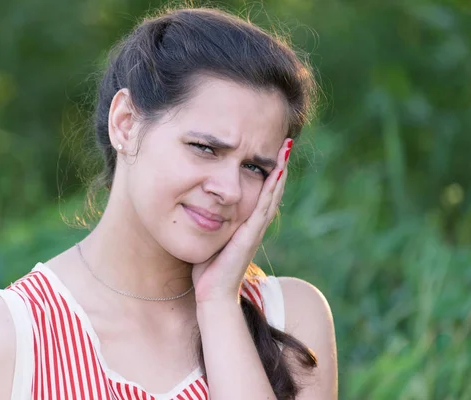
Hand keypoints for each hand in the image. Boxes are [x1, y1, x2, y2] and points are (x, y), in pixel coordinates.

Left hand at [192, 138, 292, 304]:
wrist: (213, 295)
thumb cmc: (208, 269)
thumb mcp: (209, 237)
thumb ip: (209, 220)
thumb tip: (198, 203)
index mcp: (245, 222)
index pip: (260, 190)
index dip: (267, 170)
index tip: (270, 148)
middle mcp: (254, 223)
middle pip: (271, 188)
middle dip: (278, 164)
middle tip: (285, 140)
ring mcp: (255, 229)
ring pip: (271, 194)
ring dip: (280, 170)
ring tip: (285, 147)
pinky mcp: (250, 235)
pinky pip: (263, 206)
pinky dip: (272, 188)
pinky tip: (277, 171)